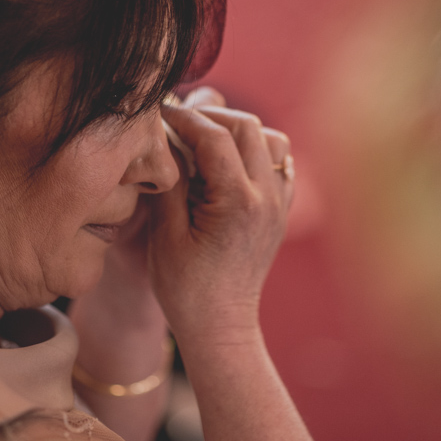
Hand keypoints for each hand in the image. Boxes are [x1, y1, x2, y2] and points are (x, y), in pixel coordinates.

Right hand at [147, 87, 293, 342]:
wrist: (220, 327)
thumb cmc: (185, 288)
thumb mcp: (164, 235)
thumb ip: (169, 180)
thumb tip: (165, 138)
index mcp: (238, 203)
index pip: (214, 136)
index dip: (183, 118)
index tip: (159, 114)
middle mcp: (267, 198)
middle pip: (247, 127)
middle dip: (210, 118)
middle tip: (179, 125)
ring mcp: (279, 204)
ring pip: (270, 140)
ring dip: (237, 132)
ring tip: (205, 143)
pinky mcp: (281, 211)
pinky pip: (279, 163)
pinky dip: (255, 152)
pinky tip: (227, 165)